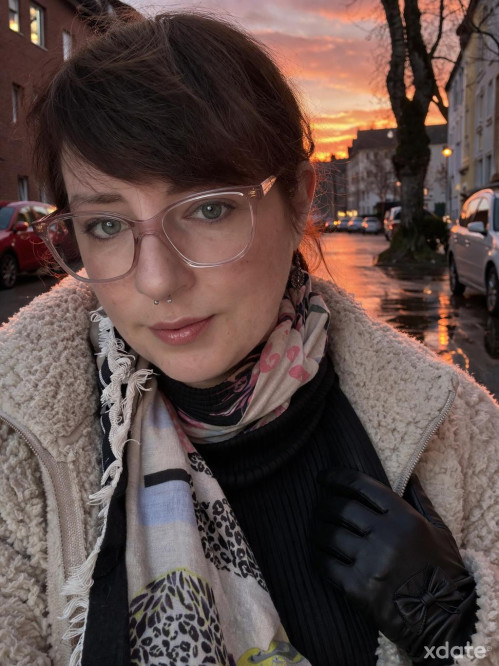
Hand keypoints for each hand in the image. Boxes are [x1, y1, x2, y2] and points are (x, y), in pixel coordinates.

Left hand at [311, 468, 476, 662]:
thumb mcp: (439, 531)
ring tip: (317, 527)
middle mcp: (385, 536)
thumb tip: (408, 477)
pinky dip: (317, 555)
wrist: (447, 620)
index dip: (337, 478)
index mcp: (404, 518)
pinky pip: (326, 564)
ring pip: (330, 534)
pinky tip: (317, 551)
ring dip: (318, 528)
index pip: (362, 487)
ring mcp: (371, 562)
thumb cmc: (444, 572)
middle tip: (320, 505)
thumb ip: (419, 502)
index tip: (323, 477)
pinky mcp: (358, 589)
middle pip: (342, 508)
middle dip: (325, 504)